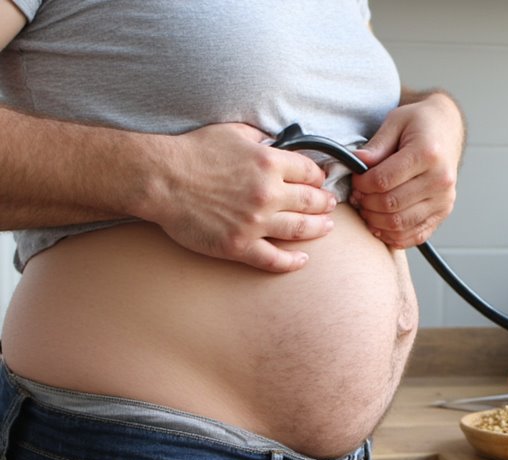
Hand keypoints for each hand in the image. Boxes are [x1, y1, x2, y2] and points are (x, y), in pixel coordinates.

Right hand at [146, 123, 334, 271]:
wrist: (159, 178)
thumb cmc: (192, 152)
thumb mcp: (233, 132)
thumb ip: (259, 138)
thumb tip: (274, 141)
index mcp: (270, 163)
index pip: (311, 173)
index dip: (319, 178)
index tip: (320, 182)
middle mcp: (269, 193)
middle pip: (312, 201)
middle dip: (326, 204)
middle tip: (331, 205)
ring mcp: (256, 222)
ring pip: (301, 230)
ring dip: (319, 229)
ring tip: (327, 227)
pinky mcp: (239, 245)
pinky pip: (275, 259)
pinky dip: (293, 262)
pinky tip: (302, 259)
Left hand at [351, 91, 463, 247]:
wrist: (446, 129)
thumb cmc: (420, 124)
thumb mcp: (395, 122)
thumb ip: (376, 145)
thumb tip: (357, 163)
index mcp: (428, 154)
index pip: (383, 180)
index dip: (361, 184)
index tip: (356, 180)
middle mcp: (440, 179)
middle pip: (391, 204)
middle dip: (366, 203)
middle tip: (358, 195)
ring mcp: (444, 199)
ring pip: (400, 224)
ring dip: (376, 221)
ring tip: (367, 208)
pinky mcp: (443, 212)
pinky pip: (415, 235)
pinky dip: (393, 236)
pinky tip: (381, 224)